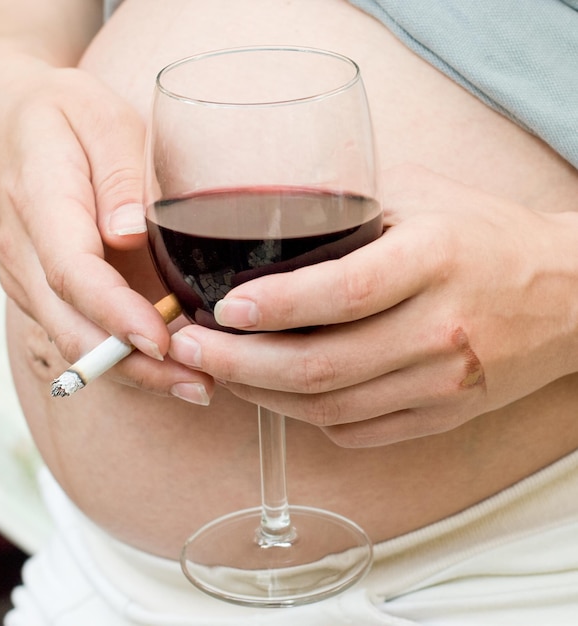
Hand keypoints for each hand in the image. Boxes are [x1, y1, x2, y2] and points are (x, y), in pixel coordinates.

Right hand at [0, 53, 213, 397]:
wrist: (6, 117)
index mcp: (41, 202)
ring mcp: (28, 275)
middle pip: (75, 326)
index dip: (118, 315)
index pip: (74, 273)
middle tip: (199, 384)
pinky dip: (120, 354)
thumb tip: (128, 234)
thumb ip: (118, 176)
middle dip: (138, 366)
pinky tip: (164, 365)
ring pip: (75, 339)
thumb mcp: (101, 119)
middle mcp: (25, 252)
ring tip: (194, 384)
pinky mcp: (42, 286)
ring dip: (134, 370)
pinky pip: (77, 330)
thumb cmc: (61, 113)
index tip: (163, 342)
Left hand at [168, 165, 577, 444]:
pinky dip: (306, 418)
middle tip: (190, 350)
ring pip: (332, 407)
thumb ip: (352, 201)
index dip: (277, 305)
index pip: (344, 292)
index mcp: (434, 261)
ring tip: (219, 372)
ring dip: (263, 396)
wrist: (569, 295)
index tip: (222, 308)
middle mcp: (439, 329)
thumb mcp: (423, 197)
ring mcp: (443, 382)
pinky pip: (358, 431)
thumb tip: (272, 210)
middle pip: (323, 366)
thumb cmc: (488, 238)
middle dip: (241, 364)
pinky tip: (274, 395)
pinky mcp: (442, 414)